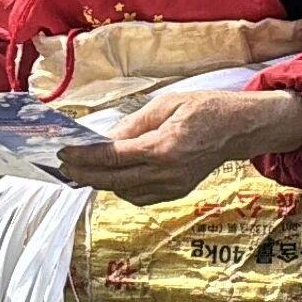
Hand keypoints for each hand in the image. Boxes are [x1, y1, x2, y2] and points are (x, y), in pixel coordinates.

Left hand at [55, 87, 301, 204]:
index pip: (112, 157)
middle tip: (64, 167)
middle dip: (84, 175)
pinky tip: (114, 175)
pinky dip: (122, 187)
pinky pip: (140, 197)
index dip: (84, 158)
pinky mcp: (177, 193)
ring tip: (85, 169)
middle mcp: (167, 173)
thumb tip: (104, 140)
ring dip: (103, 182)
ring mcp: (173, 187)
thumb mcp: (165, 104)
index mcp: (163, 147)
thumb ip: (132, 125)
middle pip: (113, 181)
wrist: (238, 129)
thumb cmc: (204, 108)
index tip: (63, 154)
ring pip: (125, 193)